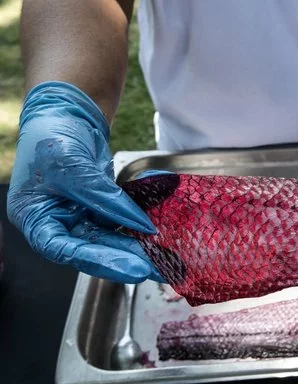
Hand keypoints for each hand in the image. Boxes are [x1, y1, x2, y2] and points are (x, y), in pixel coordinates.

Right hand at [7, 81, 162, 282]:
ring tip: (162, 258)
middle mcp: (56, 222)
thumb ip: (105, 198)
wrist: (66, 113)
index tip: (132, 269)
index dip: (99, 261)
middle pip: (91, 249)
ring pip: (109, 239)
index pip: (64, 249)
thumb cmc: (53, 136)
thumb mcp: (72, 167)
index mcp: (35, 218)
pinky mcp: (98, 207)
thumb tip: (140, 225)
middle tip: (156, 267)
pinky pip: (119, 222)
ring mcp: (78, 215)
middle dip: (125, 259)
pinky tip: (157, 235)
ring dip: (135, 248)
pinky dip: (136, 227)